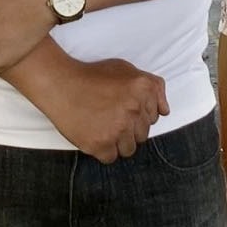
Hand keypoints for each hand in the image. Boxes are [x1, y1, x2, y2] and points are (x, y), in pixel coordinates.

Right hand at [32, 57, 168, 162]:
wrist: (61, 84)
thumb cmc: (92, 76)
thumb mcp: (126, 69)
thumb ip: (152, 86)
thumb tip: (165, 111)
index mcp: (143, 89)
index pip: (153, 117)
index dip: (137, 115)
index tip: (121, 109)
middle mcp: (134, 109)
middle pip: (142, 135)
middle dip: (128, 129)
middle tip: (109, 117)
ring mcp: (118, 128)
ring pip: (129, 149)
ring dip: (117, 142)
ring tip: (102, 127)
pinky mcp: (101, 144)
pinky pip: (111, 158)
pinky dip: (102, 150)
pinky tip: (94, 135)